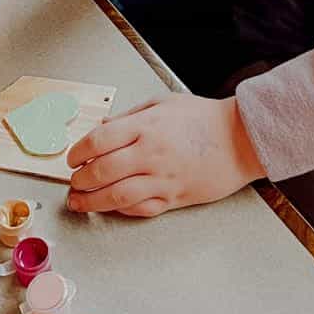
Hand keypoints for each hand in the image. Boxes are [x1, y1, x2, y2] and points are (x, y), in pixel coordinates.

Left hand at [65, 96, 265, 217]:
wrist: (241, 139)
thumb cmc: (205, 119)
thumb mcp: (163, 103)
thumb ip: (129, 115)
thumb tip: (102, 125)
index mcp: (146, 127)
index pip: (98, 141)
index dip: (78, 152)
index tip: (72, 159)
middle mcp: (151, 154)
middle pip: (102, 171)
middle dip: (80, 180)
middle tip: (73, 182)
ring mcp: (162, 179)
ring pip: (116, 196)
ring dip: (92, 202)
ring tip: (79, 202)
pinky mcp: (174, 198)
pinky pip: (140, 209)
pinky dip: (121, 210)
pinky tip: (111, 207)